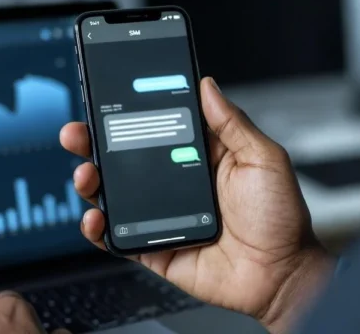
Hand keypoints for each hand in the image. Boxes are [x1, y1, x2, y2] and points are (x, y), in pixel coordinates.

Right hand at [60, 77, 334, 333]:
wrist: (282, 275)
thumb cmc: (280, 218)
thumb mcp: (262, 159)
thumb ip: (232, 123)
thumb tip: (207, 85)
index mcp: (197, 156)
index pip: (152, 127)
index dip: (127, 114)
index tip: (105, 98)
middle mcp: (174, 182)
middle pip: (122, 158)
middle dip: (93, 143)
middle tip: (77, 133)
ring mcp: (160, 215)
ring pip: (112, 194)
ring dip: (90, 182)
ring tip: (86, 174)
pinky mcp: (154, 247)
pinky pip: (117, 237)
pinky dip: (98, 229)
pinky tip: (96, 218)